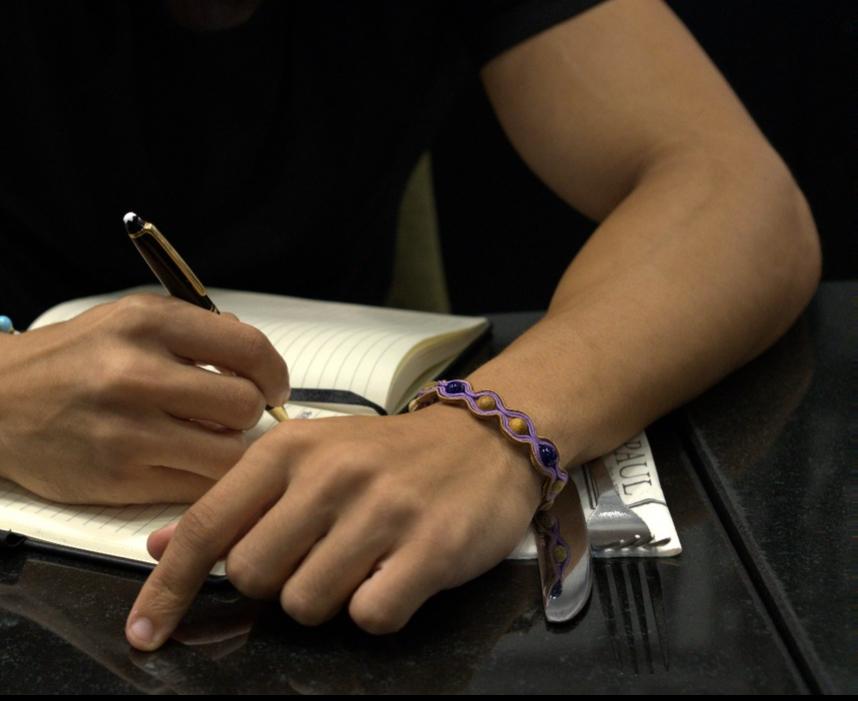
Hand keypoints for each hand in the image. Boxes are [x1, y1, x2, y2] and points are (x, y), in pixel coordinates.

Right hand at [0, 294, 288, 503]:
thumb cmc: (75, 358)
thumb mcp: (131, 320)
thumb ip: (196, 333)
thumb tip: (258, 362)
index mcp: (148, 323)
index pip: (249, 349)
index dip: (274, 373)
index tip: (273, 385)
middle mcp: (136, 374)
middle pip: (244, 406)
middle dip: (250, 413)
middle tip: (234, 415)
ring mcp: (127, 431)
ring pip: (228, 456)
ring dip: (230, 451)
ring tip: (210, 439)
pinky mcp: (118, 478)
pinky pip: (196, 488)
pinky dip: (203, 479)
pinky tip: (187, 462)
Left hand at [125, 404, 542, 647]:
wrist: (486, 438)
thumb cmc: (389, 453)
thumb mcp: (310, 456)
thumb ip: (239, 500)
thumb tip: (164, 546)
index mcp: (291, 449)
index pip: (211, 526)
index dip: (169, 586)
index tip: (146, 632)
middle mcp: (332, 476)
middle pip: (254, 577)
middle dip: (276, 583)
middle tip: (317, 555)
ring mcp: (383, 511)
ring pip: (307, 605)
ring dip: (329, 598)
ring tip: (363, 561)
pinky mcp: (431, 547)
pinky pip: (370, 617)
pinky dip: (378, 609)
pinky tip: (397, 574)